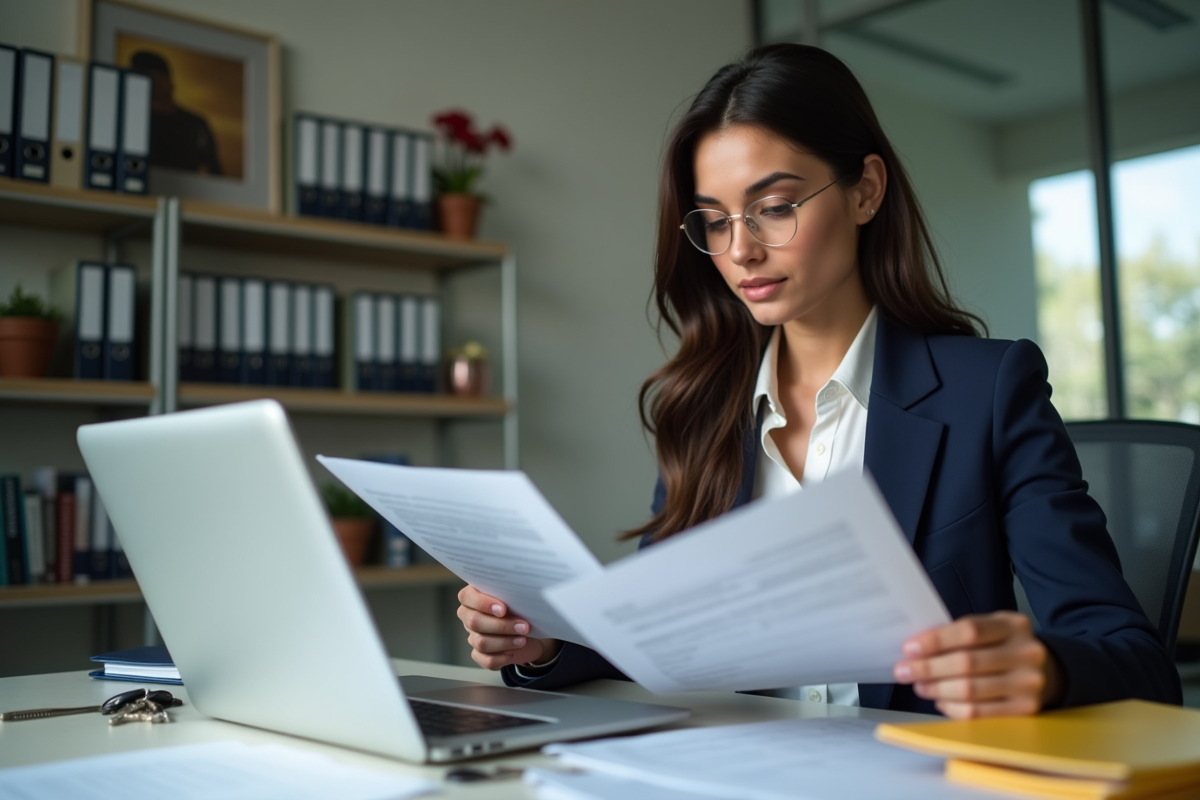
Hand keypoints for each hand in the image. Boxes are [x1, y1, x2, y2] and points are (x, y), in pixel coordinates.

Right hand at [456, 585, 561, 669]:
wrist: (529, 631)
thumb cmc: (519, 609)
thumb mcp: (516, 598)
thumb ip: (511, 594)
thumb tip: (520, 595)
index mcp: (473, 597)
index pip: (467, 597)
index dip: (482, 603)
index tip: (503, 609)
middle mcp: (469, 616)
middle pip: (474, 622)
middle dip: (501, 625)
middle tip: (523, 626)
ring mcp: (473, 636)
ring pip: (481, 642)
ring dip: (505, 642)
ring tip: (522, 640)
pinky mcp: (479, 654)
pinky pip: (486, 660)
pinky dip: (502, 657)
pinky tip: (513, 652)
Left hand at [892, 611, 1063, 717]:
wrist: (1048, 671)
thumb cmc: (1005, 647)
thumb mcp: (992, 629)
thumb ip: (961, 634)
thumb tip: (917, 649)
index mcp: (1014, 625)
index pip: (969, 631)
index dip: (935, 641)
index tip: (909, 649)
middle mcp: (1027, 652)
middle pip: (966, 663)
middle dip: (928, 668)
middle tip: (904, 671)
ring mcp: (1029, 683)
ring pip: (970, 690)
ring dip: (936, 689)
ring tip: (919, 686)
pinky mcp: (1026, 709)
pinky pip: (979, 713)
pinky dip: (953, 708)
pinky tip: (940, 701)